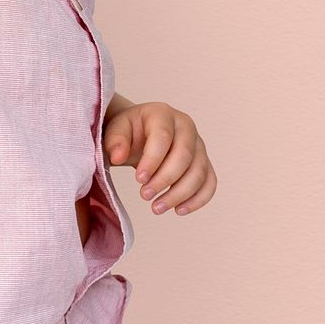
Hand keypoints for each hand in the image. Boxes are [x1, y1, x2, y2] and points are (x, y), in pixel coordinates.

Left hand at [103, 100, 216, 216]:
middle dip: (165, 179)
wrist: (141, 133)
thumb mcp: (116, 130)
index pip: (163, 136)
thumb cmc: (129, 132)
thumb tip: (118, 157)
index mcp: (162, 114)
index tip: (138, 180)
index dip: (152, 160)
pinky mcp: (204, 162)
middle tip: (144, 196)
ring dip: (179, 194)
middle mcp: (185, 126)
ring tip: (157, 208)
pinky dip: (198, 199)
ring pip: (199, 171)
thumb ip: (115, 141)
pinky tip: (178, 210)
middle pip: (184, 155)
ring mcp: (198, 144)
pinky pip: (209, 182)